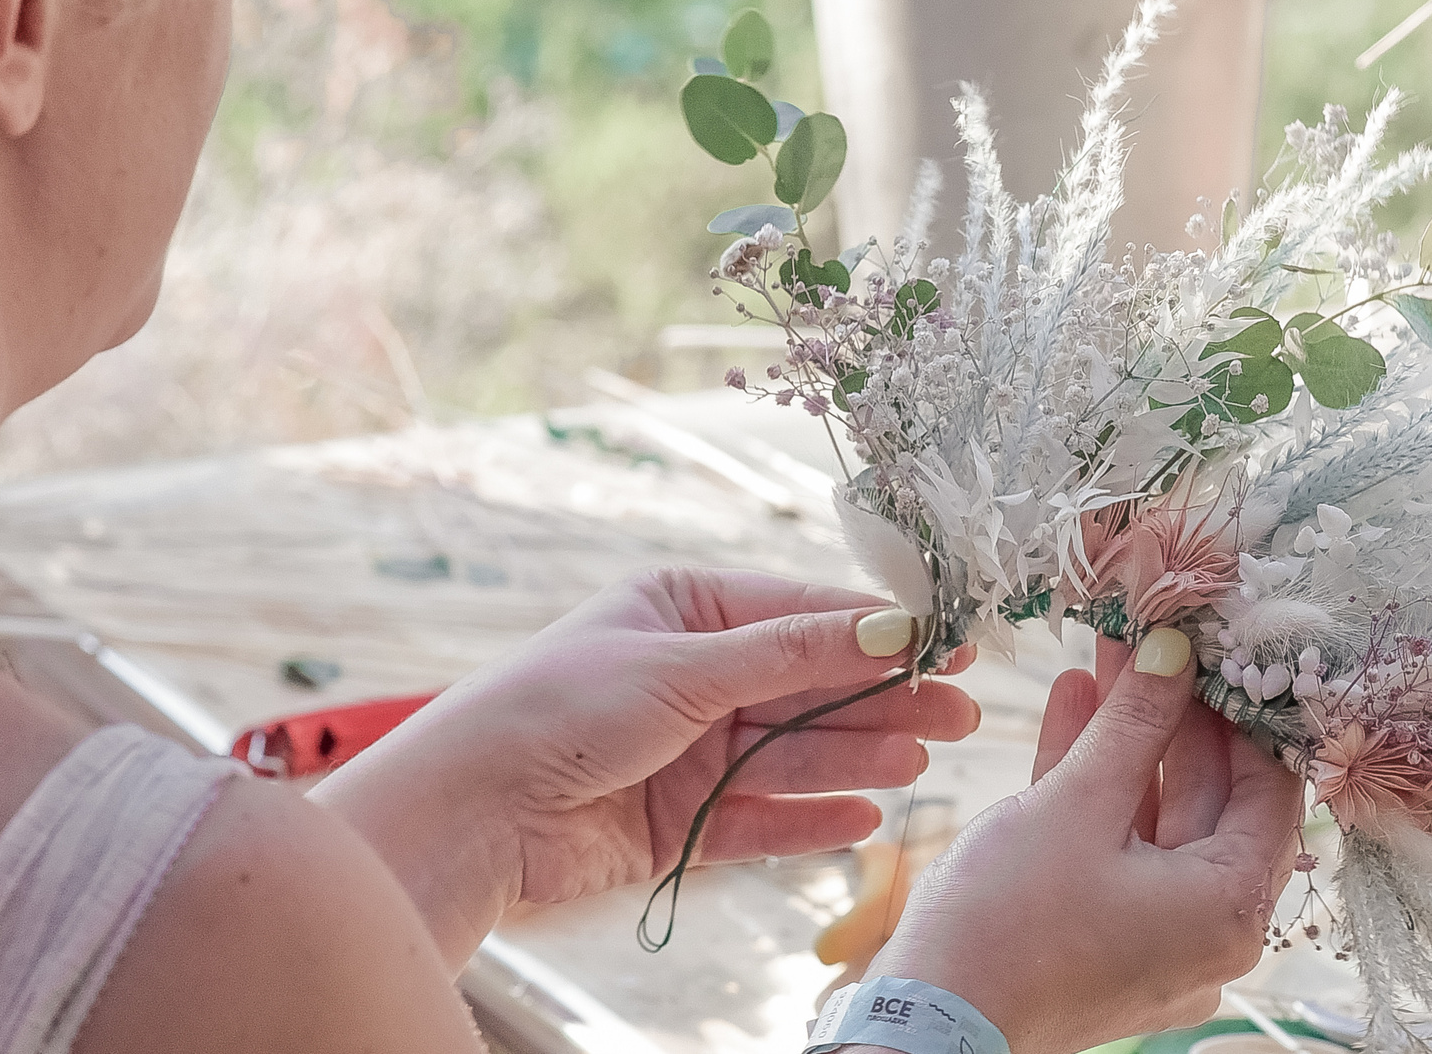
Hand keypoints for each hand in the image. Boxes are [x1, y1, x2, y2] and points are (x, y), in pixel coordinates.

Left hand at [313, 566, 977, 967]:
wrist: (469, 812)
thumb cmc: (557, 708)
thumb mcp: (683, 664)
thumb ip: (791, 653)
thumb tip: (888, 626)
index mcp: (684, 608)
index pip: (802, 614)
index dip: (879, 630)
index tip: (952, 641)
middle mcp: (691, 675)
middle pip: (809, 687)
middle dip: (884, 699)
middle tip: (962, 713)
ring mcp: (687, 751)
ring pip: (794, 753)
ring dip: (859, 757)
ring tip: (923, 764)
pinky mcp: (676, 822)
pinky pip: (761, 819)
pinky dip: (812, 820)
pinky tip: (867, 819)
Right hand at [870, 629, 1302, 1053]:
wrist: (926, 1023)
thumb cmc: (1008, 923)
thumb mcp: (1077, 803)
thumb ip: (1134, 722)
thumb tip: (1174, 649)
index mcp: (1228, 908)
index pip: (1271, 789)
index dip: (1243, 710)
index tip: (1215, 647)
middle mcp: (1208, 933)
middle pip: (1210, 801)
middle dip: (1172, 713)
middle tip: (1150, 639)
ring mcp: (1155, 940)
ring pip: (1156, 819)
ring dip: (1127, 740)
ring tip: (1103, 657)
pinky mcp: (1105, 939)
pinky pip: (1118, 849)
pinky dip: (1098, 787)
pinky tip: (1071, 708)